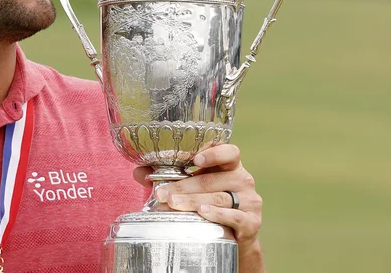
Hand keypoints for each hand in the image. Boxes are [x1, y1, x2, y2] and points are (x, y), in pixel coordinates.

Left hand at [134, 144, 264, 271]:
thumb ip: (166, 176)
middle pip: (212, 179)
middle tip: (162, 193)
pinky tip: (202, 212)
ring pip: (218, 198)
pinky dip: (217, 214)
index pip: (230, 152)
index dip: (214, 153)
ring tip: (173, 204)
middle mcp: (243, 180)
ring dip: (193, 201)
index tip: (195, 159)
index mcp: (230, 166)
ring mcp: (250, 201)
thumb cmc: (208, 204)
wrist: (234, 237)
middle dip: (184, 186)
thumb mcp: (191, 187)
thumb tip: (138, 172)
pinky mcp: (251, 221)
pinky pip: (233, 216)